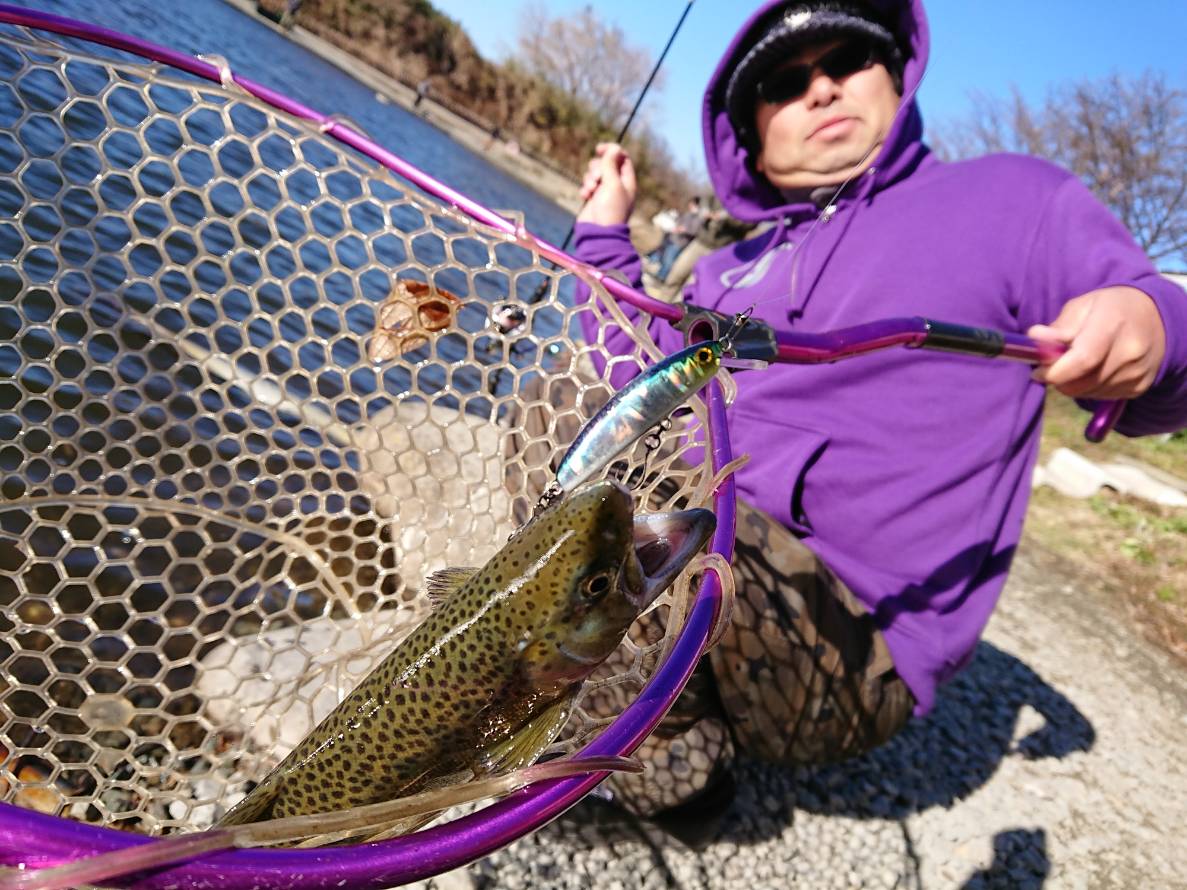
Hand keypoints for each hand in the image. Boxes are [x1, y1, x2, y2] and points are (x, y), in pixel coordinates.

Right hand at [576, 142, 635, 225]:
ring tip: (591, 190)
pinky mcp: (593, 199)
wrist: (598, 232)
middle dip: (597, 168)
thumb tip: (613, 148)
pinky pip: (587, 185)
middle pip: (605, 164)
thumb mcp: (613, 184)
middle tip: (597, 179)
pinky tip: (585, 197)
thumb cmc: (610, 209)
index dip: (611, 151)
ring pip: (594, 174)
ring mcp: (604, 192)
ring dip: (589, 178)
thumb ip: (611, 164)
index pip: (621, 158)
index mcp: (627, 180)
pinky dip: (585, 188)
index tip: (599, 149)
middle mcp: (617, 185)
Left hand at [1028, 286, 1165, 398]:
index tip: (1038, 372)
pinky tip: (1092, 370)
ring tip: (1075, 364)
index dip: (1055, 371)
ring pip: (1088, 393)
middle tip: (1050, 368)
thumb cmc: (1110, 308)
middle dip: (1059, 379)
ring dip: (1072, 384)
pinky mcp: (1139, 387)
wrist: (1156, 319)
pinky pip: (1101, 396)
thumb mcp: (1082, 306)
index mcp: (1113, 323)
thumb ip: (1058, 326)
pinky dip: (1088, 388)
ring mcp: (1138, 371)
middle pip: (1082, 382)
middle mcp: (1130, 351)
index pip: (1083, 359)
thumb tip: (1035, 337)